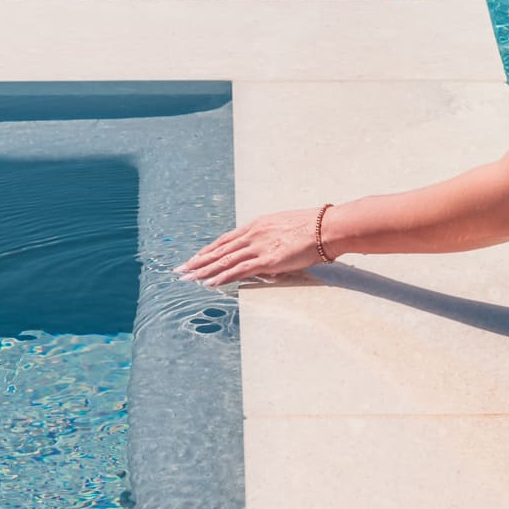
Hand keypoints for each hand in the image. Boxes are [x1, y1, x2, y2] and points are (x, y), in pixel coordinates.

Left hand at [176, 206, 325, 287]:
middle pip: (220, 250)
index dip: (209, 249)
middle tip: (181, 269)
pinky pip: (239, 271)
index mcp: (258, 224)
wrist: (327, 227)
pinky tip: (210, 283)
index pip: (226, 239)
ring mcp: (259, 247)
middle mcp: (253, 234)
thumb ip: (273, 236)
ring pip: (224, 260)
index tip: (196, 256)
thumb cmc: (314, 226)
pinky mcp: (267, 261)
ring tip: (188, 278)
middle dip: (198, 260)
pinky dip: (222, 278)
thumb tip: (270, 248)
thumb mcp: (287, 225)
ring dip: (204, 270)